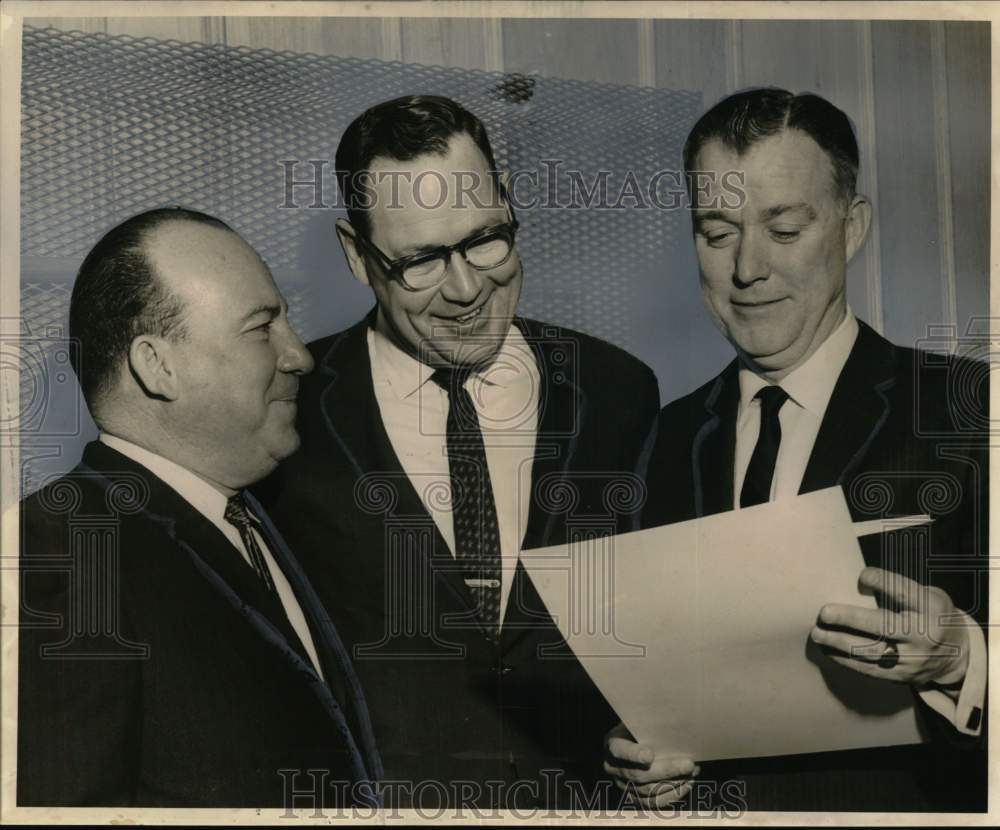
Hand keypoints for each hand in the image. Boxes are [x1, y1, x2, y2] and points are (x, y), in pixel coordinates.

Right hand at [603, 721, 698, 808]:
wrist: (634, 739)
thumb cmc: (640, 727)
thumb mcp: (639, 720)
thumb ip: (649, 725)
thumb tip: (672, 725)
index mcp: (612, 744)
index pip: (619, 750)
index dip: (634, 754)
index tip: (649, 755)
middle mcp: (613, 768)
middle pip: (639, 774)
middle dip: (667, 770)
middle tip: (688, 764)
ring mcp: (623, 785)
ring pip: (648, 791)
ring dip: (674, 783)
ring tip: (692, 772)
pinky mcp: (634, 797)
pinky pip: (654, 802)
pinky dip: (673, 794)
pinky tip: (686, 783)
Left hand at [811, 566, 969, 685]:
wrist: (956, 656)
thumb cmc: (931, 615)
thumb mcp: (928, 595)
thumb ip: (899, 589)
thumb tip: (858, 580)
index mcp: (930, 608)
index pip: (903, 592)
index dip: (881, 581)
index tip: (861, 576)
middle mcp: (922, 635)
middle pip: (883, 626)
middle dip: (850, 619)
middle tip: (824, 613)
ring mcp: (912, 658)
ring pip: (871, 652)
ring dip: (839, 642)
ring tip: (817, 633)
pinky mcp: (901, 676)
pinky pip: (869, 669)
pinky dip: (845, 660)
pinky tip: (827, 650)